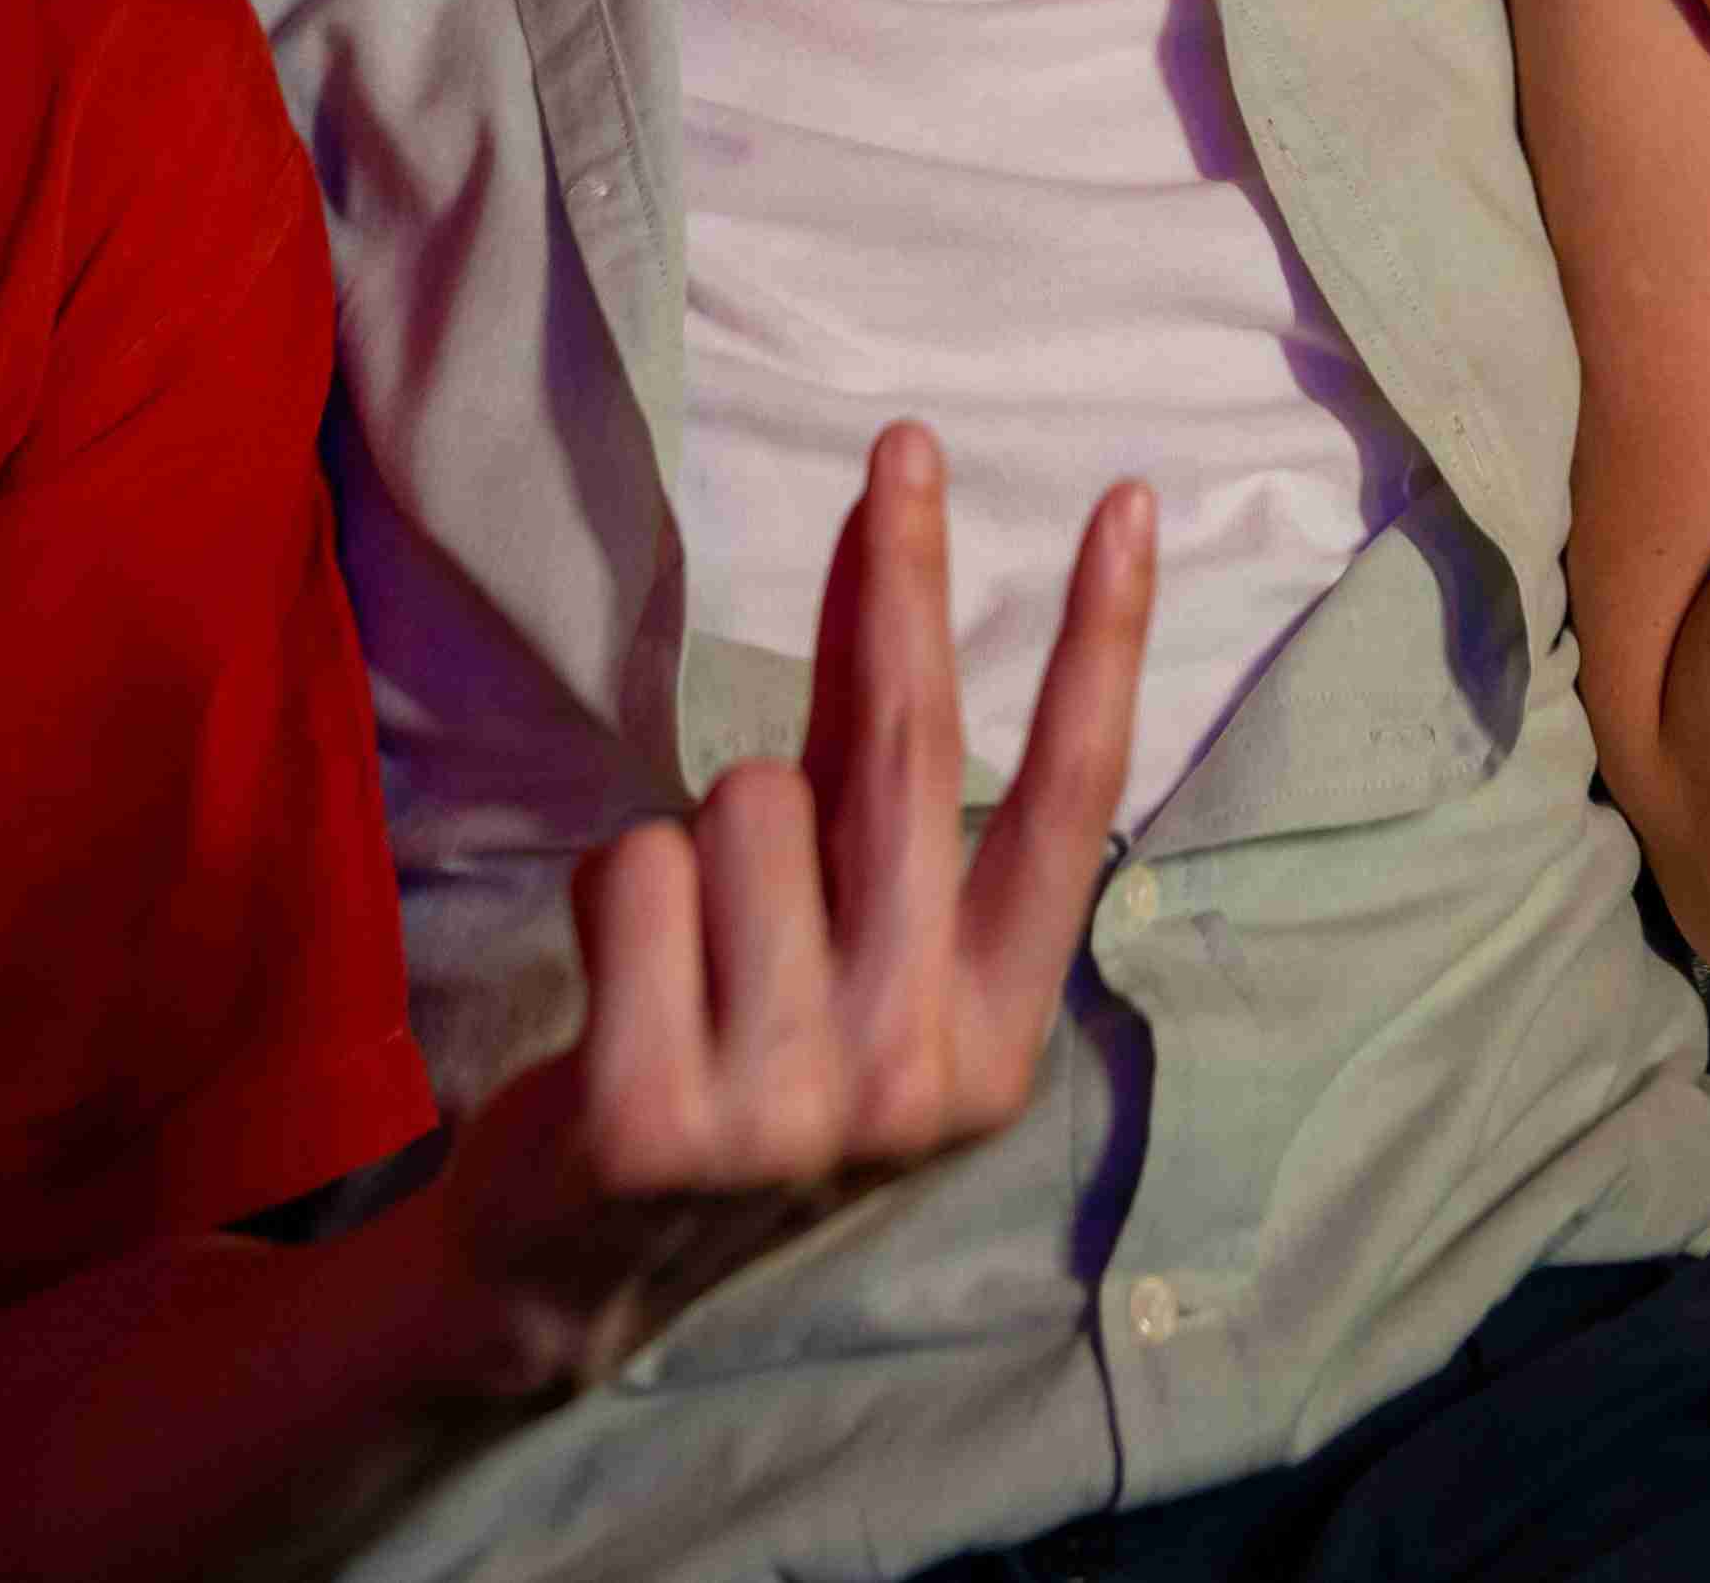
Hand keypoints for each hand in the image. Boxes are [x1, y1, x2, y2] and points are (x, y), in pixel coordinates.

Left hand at [431, 431, 1156, 1390]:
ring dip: (694, 830)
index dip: (1103, 649)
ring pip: (744, 798)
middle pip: (909, 754)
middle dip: (908, 577)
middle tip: (904, 447)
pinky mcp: (656, 1116)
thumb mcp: (847, 944)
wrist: (583, 1262)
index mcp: (995, 1034)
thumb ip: (874, 780)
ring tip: (683, 945)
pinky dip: (610, 887)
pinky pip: (635, 866)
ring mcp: (790, 1103)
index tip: (1125, 506)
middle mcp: (916, 1071)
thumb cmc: (735, 1049)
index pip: (1070, 808)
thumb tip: (896, 553)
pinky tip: (619, 984)